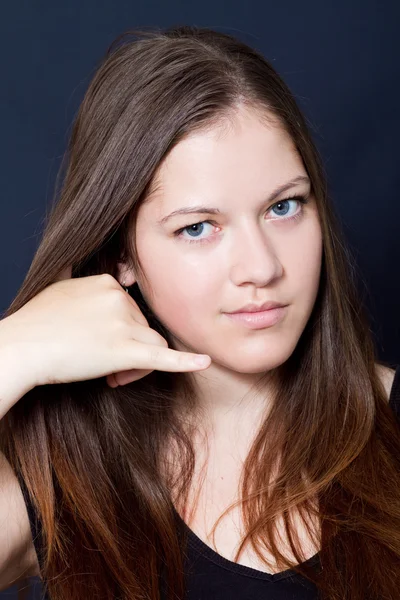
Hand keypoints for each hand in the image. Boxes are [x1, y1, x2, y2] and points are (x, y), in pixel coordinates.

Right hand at [1, 270, 210, 389]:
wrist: (22, 347)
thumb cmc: (37, 322)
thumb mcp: (59, 285)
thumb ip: (77, 275)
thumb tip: (74, 258)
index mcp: (108, 284)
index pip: (134, 310)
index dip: (124, 332)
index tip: (103, 347)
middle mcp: (119, 299)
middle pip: (145, 330)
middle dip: (132, 351)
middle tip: (107, 370)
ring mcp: (122, 324)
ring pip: (152, 346)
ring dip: (138, 366)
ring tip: (112, 377)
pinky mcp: (123, 351)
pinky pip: (162, 357)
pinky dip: (185, 362)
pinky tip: (204, 362)